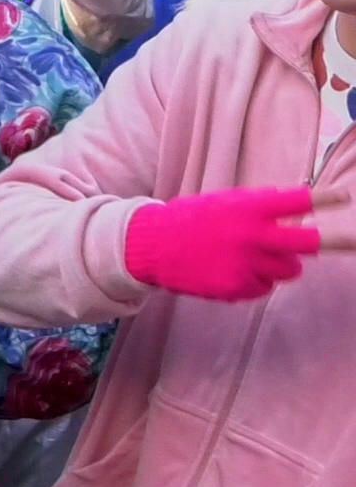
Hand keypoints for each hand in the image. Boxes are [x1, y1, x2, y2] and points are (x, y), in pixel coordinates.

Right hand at [124, 186, 353, 302]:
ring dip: (284, 265)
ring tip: (260, 258)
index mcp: (249, 208)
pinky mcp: (237, 287)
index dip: (325, 200)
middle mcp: (252, 235)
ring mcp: (246, 264)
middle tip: (349, 241)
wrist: (151, 245)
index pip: (298, 201)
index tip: (345, 199)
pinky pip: (265, 287)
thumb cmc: (190, 219)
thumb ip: (257, 207)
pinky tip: (233, 270)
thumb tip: (293, 208)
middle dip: (331, 242)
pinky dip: (256, 281)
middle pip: (310, 243)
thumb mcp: (223, 203)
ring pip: (291, 270)